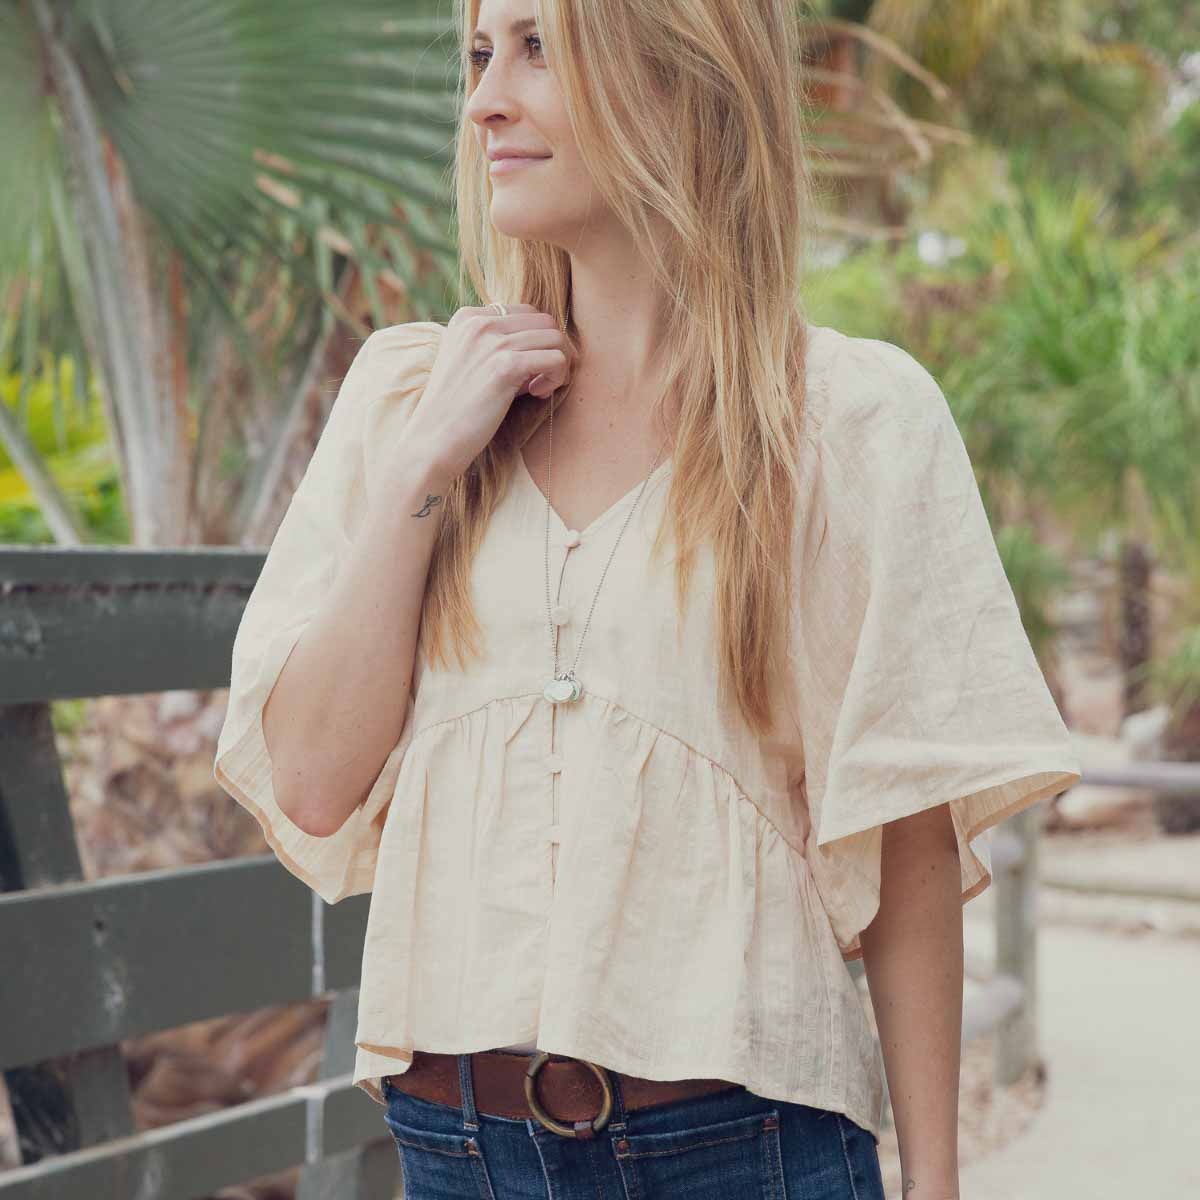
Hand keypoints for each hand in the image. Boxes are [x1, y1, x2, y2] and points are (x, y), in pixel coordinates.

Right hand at [406, 304, 573, 481]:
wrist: (434, 439)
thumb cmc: (457, 409)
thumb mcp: (472, 363)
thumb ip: (501, 347)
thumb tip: (550, 344)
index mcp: (468, 317)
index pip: (526, 313)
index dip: (536, 342)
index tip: (528, 371)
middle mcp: (479, 321)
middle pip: (545, 322)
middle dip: (553, 350)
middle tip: (542, 381)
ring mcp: (492, 341)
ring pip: (555, 338)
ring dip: (559, 366)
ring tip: (540, 389)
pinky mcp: (506, 365)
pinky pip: (556, 359)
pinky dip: (557, 377)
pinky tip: (538, 394)